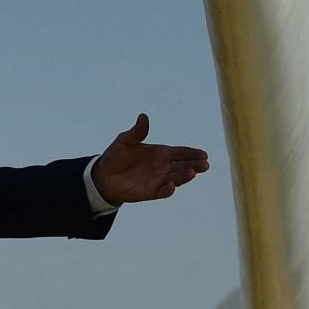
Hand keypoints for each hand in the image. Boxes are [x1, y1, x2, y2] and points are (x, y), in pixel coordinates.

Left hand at [91, 112, 211, 205]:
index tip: (204, 154)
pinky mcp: (149, 192)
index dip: (192, 153)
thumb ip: (137, 131)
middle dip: (194, 165)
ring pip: (176, 178)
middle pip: (182, 166)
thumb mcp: (125, 141)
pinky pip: (162, 192)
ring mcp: (157, 180)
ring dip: (184, 176)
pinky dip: (168, 189)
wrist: (103, 175)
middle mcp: (162, 167)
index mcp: (160, 153)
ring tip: (193, 172)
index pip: (180, 152)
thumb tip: (143, 116)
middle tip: (205, 164)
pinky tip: (172, 185)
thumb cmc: (116, 156)